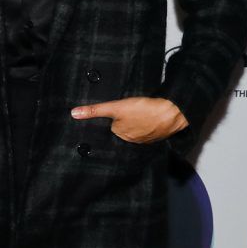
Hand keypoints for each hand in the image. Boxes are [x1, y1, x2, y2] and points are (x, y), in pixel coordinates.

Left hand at [70, 96, 185, 143]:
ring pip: (136, 130)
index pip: (111, 127)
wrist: (172, 113)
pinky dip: (148, 124)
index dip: (112, 120)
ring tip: (138, 114)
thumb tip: (74, 114)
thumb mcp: (116, 107)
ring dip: (137, 123)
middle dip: (124, 122)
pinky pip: (149, 130)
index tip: (114, 116)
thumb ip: (95, 110)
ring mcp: (146, 138)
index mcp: (120, 134)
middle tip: (128, 112)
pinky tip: (150, 117)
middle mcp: (131, 140)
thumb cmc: (144, 110)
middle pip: (123, 129)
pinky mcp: (158, 134)